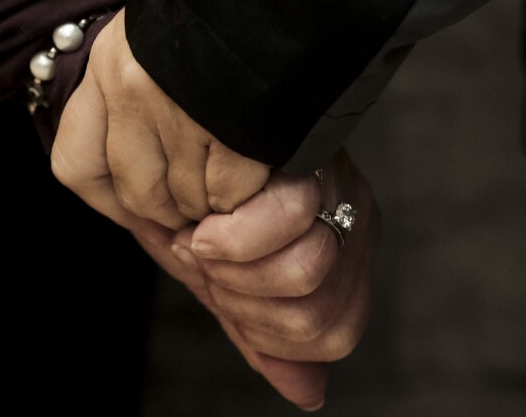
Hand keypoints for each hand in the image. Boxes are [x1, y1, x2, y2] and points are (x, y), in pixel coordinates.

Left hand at [52, 8, 268, 229]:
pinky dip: (245, 191)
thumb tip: (142, 198)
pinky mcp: (230, 126)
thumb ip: (133, 103)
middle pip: (138, 194)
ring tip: (233, 171)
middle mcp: (133, 87)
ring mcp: (180, 108)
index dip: (111, 204)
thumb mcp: (155, 40)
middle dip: (172, 210)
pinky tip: (257, 163)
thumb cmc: (220, 6)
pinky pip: (229, 192)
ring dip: (211, 201)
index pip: (76, 167)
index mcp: (107, 64)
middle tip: (199, 199)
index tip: (141, 210)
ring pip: (186, 198)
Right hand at [148, 149, 380, 409]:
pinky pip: (290, 217)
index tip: (219, 293)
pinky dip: (234, 233)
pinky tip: (208, 211)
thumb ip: (262, 333)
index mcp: (343, 255)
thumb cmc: (199, 209)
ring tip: (202, 236)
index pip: (331, 335)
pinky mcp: (312, 153)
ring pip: (306, 273)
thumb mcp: (226, 281)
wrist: (172, 135)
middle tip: (202, 261)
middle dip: (239, 301)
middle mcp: (353, 219)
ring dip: (233, 269)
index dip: (263, 331)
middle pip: (314, 315)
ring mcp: (341, 183)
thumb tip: (310, 394)